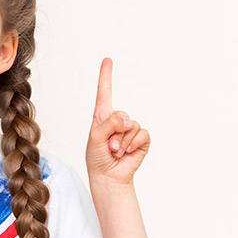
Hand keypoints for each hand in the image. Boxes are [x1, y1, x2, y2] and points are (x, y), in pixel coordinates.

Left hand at [86, 57, 149, 185]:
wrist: (108, 177)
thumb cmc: (97, 158)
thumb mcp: (95, 138)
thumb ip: (108, 124)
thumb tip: (126, 120)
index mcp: (102, 117)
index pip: (105, 93)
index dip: (106, 76)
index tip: (107, 60)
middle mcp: (117, 121)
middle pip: (120, 114)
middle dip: (113, 132)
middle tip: (108, 147)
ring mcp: (130, 130)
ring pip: (131, 126)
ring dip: (122, 141)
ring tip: (115, 151)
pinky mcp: (141, 140)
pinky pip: (142, 134)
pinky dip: (133, 144)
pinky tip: (126, 152)